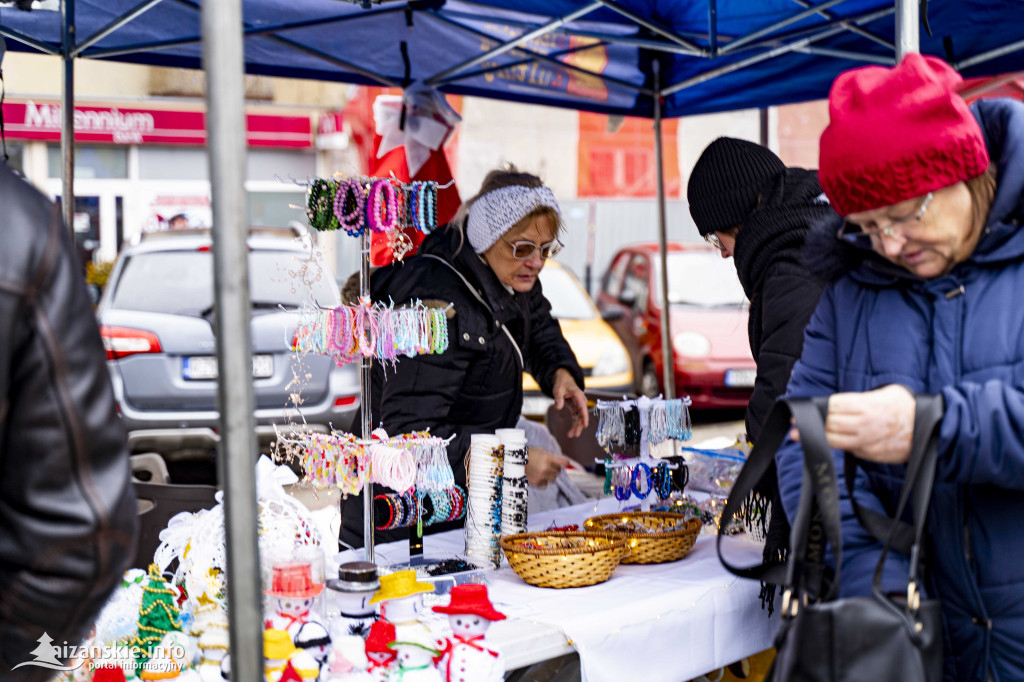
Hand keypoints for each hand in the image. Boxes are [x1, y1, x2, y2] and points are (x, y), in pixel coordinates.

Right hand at [525, 447, 569, 487]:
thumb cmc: (527, 454)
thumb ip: (551, 457)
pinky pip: (545, 484)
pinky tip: (538, 476)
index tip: (564, 463)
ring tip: (543, 471)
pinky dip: (543, 481)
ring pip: (554, 479)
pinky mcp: (536, 483)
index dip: (565, 462)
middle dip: (555, 468)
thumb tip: (561, 463)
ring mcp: (541, 476)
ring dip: (550, 475)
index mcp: (547, 457)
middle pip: (559, 471)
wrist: (512, 461)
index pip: (564, 462)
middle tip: (549, 465)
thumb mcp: (540, 451)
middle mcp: (545, 467)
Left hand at [552, 368, 588, 437]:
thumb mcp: (558, 390)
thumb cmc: (562, 384)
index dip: (584, 416)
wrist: (564, 380)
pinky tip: (571, 432)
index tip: (585, 425)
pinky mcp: (576, 408)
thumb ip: (558, 398)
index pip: (582, 407)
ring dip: (576, 427)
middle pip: (582, 415)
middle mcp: (581, 401)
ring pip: (579, 418)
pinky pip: (576, 418)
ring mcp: (579, 405)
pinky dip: (574, 425)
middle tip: (574, 435)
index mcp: (578, 395)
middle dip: (579, 425)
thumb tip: (558, 408)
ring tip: (571, 435)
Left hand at [789, 384, 914, 463]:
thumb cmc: (907, 408)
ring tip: (800, 437)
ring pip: (835, 440)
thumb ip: (862, 398)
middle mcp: (862, 424)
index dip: (815, 409)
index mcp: (864, 405)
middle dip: (811, 424)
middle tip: (794, 425)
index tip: (801, 410)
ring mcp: (866, 441)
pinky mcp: (870, 454)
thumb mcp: (886, 392)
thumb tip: (841, 403)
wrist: (931, 430)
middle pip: (829, 424)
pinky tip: (827, 443)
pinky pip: (849, 450)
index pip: (832, 406)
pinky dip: (838, 446)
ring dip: (817, 438)